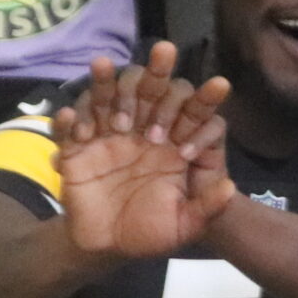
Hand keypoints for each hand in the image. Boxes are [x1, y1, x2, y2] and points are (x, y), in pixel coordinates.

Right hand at [57, 45, 237, 259]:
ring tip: (104, 66)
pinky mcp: (75, 148)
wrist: (107, 247)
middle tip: (166, 51)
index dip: (205, 99)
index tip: (221, 86)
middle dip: (158, 70)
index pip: (191, 112)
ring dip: (107, 83)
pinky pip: (67, 128)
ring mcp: (106, 135)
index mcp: (171, 143)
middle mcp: (140, 129)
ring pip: (105, 97)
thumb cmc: (150, 231)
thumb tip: (230, 187)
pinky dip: (68, 120)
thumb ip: (207, 208)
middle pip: (149, 91)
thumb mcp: (185, 225)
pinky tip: (73, 123)